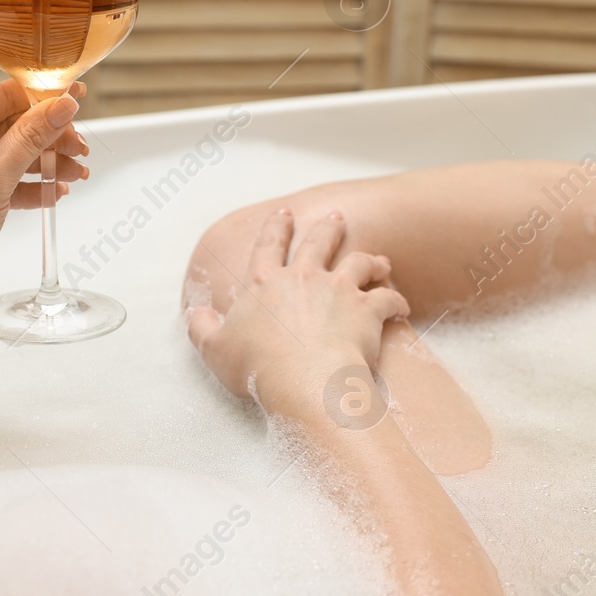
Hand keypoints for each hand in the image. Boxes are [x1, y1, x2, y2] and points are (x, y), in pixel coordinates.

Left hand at [0, 80, 89, 303]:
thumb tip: (62, 104)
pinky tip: (53, 193)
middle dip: (46, 138)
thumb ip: (30, 137)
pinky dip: (25, 186)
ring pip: (4, 155)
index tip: (76, 102)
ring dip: (42, 163)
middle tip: (81, 149)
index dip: (41, 99)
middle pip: (5, 125)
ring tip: (77, 175)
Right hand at [185, 209, 408, 421]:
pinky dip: (396, 299)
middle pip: (319, 242)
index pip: (269, 246)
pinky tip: (402, 305)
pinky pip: (388, 298)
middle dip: (328, 227)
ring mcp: (339, 290)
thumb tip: (194, 314)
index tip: (283, 214)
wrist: (304, 381)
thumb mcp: (214, 350)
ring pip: (360, 262)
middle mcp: (304, 277)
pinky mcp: (367, 310)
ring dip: (371, 259)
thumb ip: (202, 328)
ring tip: (380, 259)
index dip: (276, 227)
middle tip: (337, 218)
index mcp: (265, 283)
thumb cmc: (257, 368)